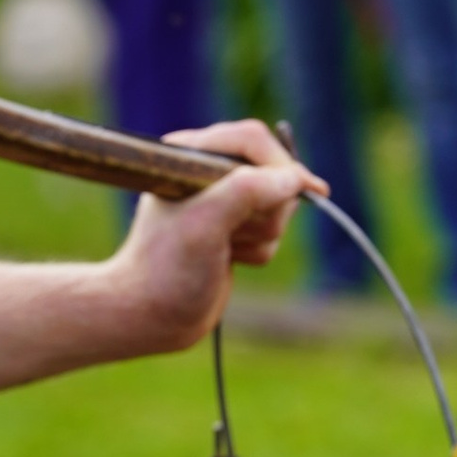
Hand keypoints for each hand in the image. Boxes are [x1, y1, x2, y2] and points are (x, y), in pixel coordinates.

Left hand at [108, 119, 318, 353]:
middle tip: (233, 234)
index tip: (306, 191)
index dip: (280, 165)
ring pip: (277, 207)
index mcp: (190, 156)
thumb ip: (249, 190)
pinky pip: (271, 232)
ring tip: (225, 250)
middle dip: (266, 210)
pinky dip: (257, 251)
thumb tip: (295, 179)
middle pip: (273, 173)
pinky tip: (229, 261)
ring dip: (260, 234)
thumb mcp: (206, 223)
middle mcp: (206, 173)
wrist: (149, 317)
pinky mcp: (231, 230)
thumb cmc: (166, 270)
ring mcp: (221, 202)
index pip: (252, 140)